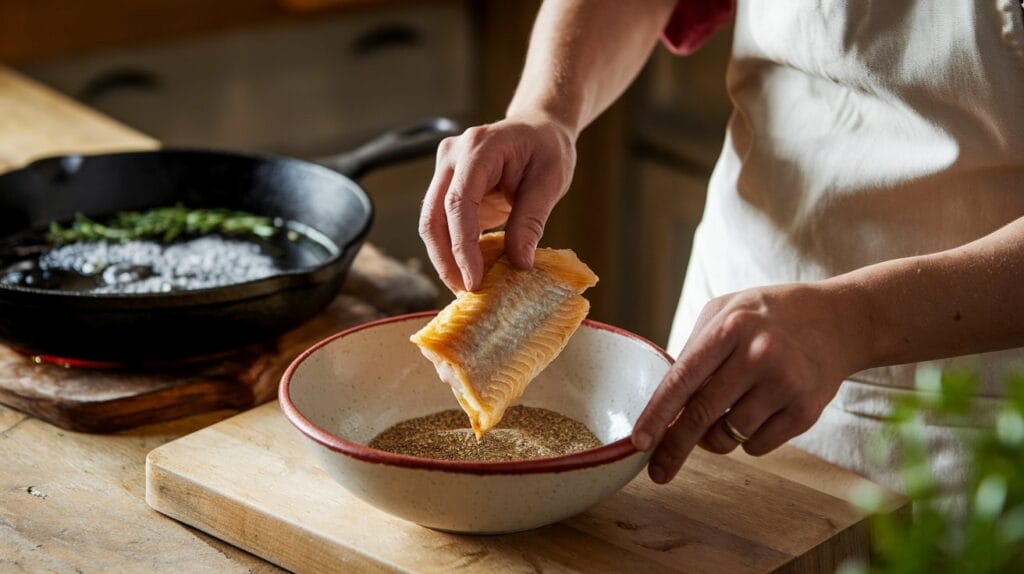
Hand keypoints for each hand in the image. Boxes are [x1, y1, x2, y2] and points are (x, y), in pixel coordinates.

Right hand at [418, 113, 576, 291]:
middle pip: (433, 216)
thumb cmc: (547, 148)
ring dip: (445, 259)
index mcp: (478, 149)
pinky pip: (442, 223)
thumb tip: (519, 264)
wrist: (538, 128)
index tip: (474, 280)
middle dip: (446, 260)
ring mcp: (445, 171)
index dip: (462, 247)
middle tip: (466, 292)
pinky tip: (469, 270)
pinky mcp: (447, 187)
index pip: (459, 203)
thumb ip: (531, 221)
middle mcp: (452, 156)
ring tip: (467, 287)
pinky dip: (453, 249)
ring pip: (431, 223)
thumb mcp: (550, 182)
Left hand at [631, 282, 870, 483]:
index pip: (683, 379)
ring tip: (730, 408)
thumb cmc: (769, 316)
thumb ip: (693, 350)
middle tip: (658, 470)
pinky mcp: (806, 411)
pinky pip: (757, 446)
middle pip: (701, 416)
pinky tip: (760, 409)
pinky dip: (748, 439)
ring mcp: (785, 384)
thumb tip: (663, 401)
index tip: (639, 442)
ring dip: (717, 436)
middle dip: (674, 448)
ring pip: (728, 437)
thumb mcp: (726, 312)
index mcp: (730, 327)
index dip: (657, 414)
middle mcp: (758, 355)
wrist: (840, 320)